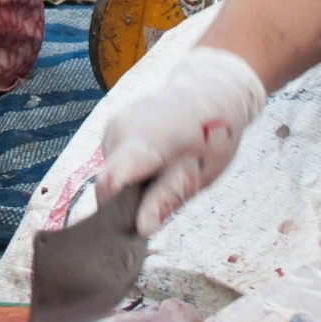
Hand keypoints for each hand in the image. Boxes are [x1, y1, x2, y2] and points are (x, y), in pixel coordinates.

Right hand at [95, 44, 265, 235]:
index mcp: (146, 139)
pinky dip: (130, 172)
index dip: (113, 212)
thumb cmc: (211, 134)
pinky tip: (155, 164)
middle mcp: (121, 130)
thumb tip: (141, 229)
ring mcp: (113, 127)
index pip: (112, 180)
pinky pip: (114, 163)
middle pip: (110, 183)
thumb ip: (166, 199)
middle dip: (128, 203)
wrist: (208, 92)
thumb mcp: (199, 172)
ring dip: (130, 187)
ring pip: (111, 174)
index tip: (129, 229)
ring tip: (164, 177)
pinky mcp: (112, 130)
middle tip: (164, 201)